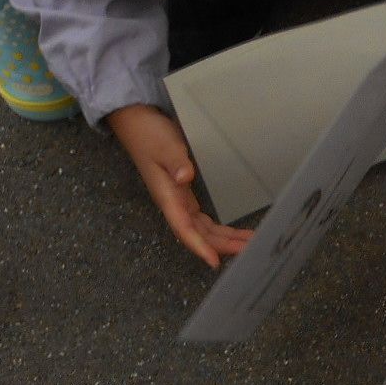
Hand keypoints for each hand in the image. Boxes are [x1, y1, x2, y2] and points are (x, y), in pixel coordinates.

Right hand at [107, 103, 252, 268]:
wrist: (136, 122)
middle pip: (199, 234)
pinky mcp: (183, 194)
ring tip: (249, 244)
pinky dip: (219, 229)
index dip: (199, 247)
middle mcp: (173, 203)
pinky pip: (203, 220)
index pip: (184, 230)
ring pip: (203, 229)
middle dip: (222, 246)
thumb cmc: (148, 135)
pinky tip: (233, 234)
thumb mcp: (164, 146)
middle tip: (249, 250)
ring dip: (224, 239)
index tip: (214, 262)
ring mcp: (179, 200)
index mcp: (167, 197)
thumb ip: (176, 163)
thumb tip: (185, 178)